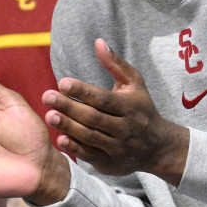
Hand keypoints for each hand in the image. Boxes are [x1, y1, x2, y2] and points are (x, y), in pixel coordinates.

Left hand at [42, 39, 188, 183]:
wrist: (158, 147)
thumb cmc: (142, 109)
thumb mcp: (135, 84)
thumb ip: (115, 64)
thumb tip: (98, 42)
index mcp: (130, 107)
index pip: (103, 98)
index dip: (82, 91)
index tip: (62, 83)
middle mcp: (125, 128)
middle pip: (93, 117)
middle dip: (69, 107)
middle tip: (47, 97)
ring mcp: (119, 148)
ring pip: (90, 137)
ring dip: (69, 126)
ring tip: (49, 116)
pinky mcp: (112, 163)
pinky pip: (91, 156)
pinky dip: (76, 148)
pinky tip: (60, 139)